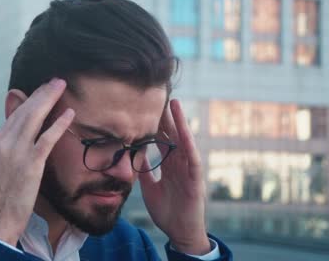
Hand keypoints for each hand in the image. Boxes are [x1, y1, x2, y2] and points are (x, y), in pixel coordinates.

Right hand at [0, 78, 74, 245]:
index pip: (13, 116)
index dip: (28, 101)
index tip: (39, 92)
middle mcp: (4, 143)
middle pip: (25, 111)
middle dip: (41, 94)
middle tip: (55, 81)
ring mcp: (17, 152)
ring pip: (34, 118)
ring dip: (49, 99)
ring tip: (61, 86)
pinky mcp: (31, 164)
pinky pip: (47, 138)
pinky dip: (59, 124)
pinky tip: (69, 113)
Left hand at [138, 99, 210, 254]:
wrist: (180, 233)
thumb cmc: (167, 212)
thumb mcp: (149, 188)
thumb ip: (144, 172)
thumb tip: (133, 156)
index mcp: (169, 165)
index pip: (162, 139)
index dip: (154, 123)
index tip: (145, 105)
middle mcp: (179, 163)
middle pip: (172, 135)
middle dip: (165, 116)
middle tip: (157, 94)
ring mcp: (188, 170)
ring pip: (184, 141)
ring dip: (180, 122)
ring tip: (174, 103)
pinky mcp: (195, 180)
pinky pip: (192, 159)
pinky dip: (189, 144)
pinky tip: (184, 131)